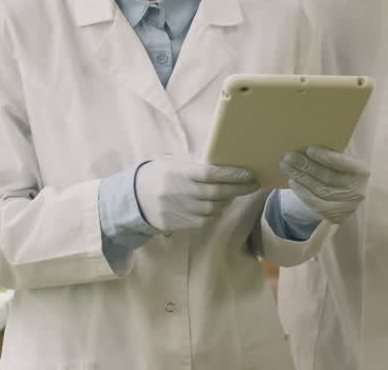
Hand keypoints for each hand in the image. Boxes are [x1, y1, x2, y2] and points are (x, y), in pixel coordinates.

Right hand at [134, 156, 258, 233]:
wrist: (134, 196)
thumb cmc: (161, 175)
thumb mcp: (175, 164)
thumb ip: (197, 164)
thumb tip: (226, 164)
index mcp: (179, 173)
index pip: (210, 173)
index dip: (232, 175)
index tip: (249, 174)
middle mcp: (178, 192)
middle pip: (215, 193)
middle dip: (238, 189)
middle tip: (253, 184)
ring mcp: (176, 210)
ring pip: (211, 209)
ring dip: (227, 201)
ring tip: (235, 193)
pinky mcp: (174, 224)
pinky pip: (202, 221)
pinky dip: (214, 214)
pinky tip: (218, 206)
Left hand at [279, 146, 369, 224]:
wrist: (354, 199)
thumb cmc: (345, 173)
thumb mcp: (346, 164)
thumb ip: (334, 156)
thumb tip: (308, 148)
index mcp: (361, 170)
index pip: (343, 163)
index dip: (326, 157)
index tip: (309, 149)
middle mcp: (357, 189)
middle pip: (328, 176)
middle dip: (306, 166)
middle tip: (289, 156)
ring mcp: (347, 205)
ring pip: (319, 189)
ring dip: (300, 177)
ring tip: (286, 166)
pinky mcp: (336, 215)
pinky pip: (315, 203)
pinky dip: (302, 191)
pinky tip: (293, 181)